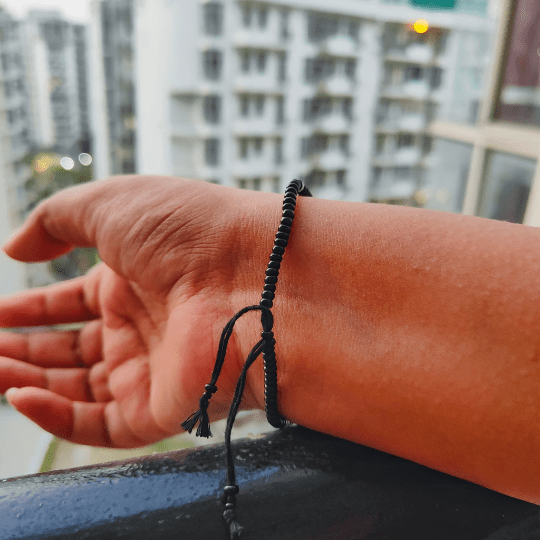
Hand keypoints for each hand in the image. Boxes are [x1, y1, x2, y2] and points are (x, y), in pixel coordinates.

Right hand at [0, 176, 277, 446]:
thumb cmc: (190, 231)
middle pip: (70, 349)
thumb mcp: (112, 205)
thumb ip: (55, 219)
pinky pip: (98, 425)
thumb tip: (14, 246)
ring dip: (26, 382)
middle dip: (21, 350)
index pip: (72, 302)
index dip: (30, 309)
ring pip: (76, 389)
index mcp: (134, 280)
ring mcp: (151, 369)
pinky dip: (54, 417)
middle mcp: (142, 326)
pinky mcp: (161, 408)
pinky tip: (20, 397)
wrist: (253, 274)